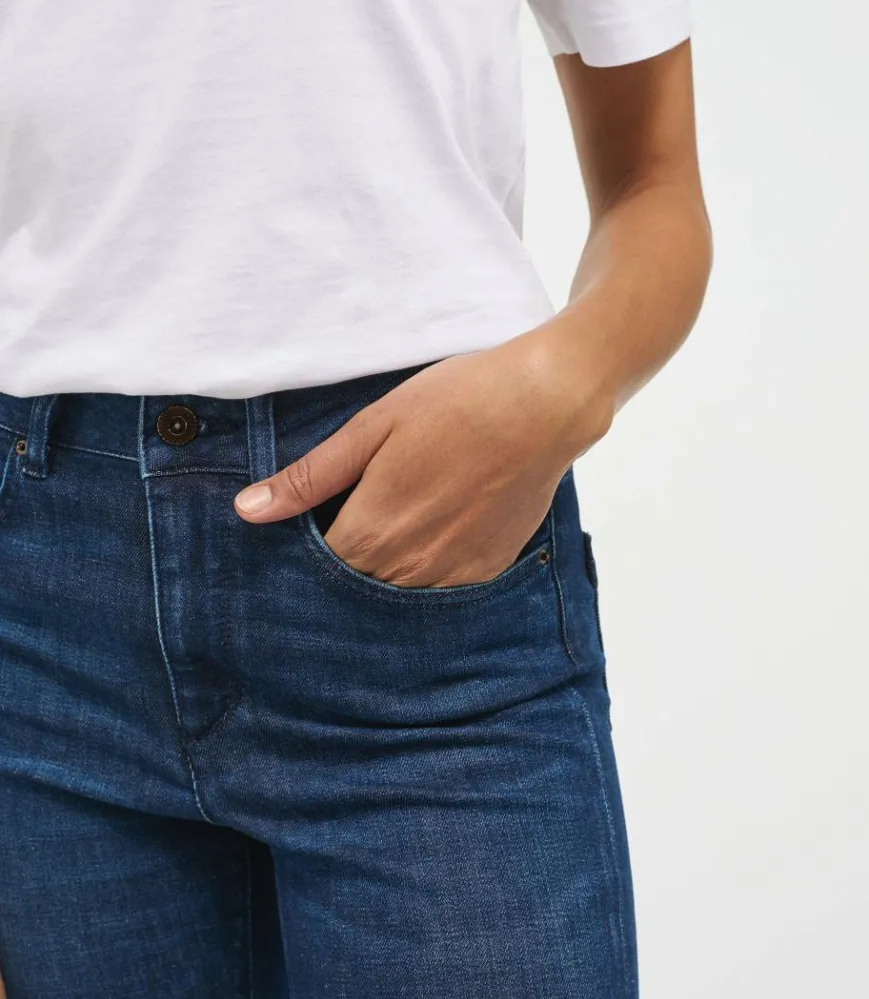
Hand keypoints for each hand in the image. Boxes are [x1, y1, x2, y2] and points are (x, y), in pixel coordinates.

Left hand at [234, 331, 610, 587]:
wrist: (542, 406)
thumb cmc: (455, 404)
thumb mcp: (371, 428)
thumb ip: (309, 477)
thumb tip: (248, 511)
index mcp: (369, 531)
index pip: (314, 570)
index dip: (302, 553)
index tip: (307, 528)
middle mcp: (407, 567)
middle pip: (353, 588)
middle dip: (341, 565)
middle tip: (353, 520)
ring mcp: (450, 575)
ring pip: (395, 595)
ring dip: (383, 572)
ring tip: (394, 524)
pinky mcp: (485, 571)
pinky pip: (439, 592)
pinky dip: (425, 573)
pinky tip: (432, 532)